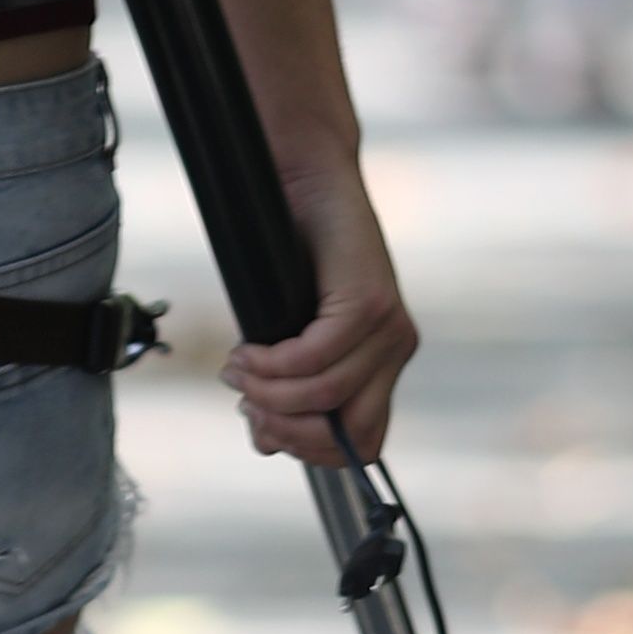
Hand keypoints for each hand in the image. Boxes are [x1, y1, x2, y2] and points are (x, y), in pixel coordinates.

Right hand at [221, 163, 417, 464]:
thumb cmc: (292, 257)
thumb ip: (286, 389)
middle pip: (353, 434)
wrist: (307, 182)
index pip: (363, 443)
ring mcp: (389, 327)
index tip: (263, 428)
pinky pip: (318, 358)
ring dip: (270, 394)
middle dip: (291, 432)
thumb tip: (266, 443)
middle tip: (245, 404)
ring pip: (328, 396)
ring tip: (236, 371)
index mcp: (383, 364)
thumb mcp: (287, 337)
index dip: (311, 451)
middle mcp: (396, 350)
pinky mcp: (370, 302)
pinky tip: (247, 351)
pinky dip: (274, 364)